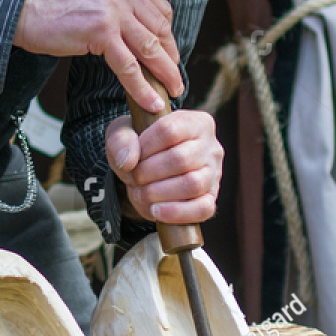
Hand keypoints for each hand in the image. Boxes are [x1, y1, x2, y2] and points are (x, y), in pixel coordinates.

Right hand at [13, 0, 181, 114]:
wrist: (21, 5)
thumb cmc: (53, 1)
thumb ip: (120, 0)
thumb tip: (141, 29)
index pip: (160, 9)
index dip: (168, 36)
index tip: (170, 54)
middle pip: (159, 28)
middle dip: (169, 57)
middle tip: (175, 77)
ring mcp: (114, 7)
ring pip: (149, 47)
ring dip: (164, 74)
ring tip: (172, 90)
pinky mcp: (101, 31)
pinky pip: (129, 65)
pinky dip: (142, 87)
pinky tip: (151, 100)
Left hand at [106, 110, 223, 225]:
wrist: (147, 172)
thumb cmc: (140, 147)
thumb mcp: (123, 134)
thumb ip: (121, 140)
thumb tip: (128, 161)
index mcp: (195, 122)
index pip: (170, 131)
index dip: (145, 147)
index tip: (132, 157)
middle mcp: (210, 146)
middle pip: (181, 159)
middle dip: (148, 172)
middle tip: (134, 177)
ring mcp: (214, 174)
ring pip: (193, 184)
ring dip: (158, 192)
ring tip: (142, 193)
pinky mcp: (211, 199)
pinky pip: (203, 209)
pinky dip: (176, 212)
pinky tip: (156, 210)